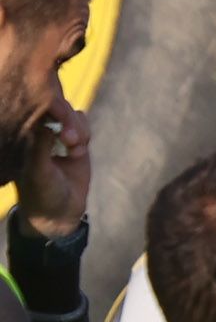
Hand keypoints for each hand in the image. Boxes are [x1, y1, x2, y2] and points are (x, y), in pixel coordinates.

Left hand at [13, 88, 86, 237]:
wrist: (60, 212)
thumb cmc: (42, 193)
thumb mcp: (38, 172)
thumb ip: (41, 147)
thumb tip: (47, 123)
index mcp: (24, 136)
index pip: (37, 109)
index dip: (51, 110)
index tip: (59, 123)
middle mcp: (40, 132)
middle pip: (58, 108)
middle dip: (68, 122)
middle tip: (71, 141)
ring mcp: (58, 136)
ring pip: (73, 115)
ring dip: (79, 129)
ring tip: (76, 150)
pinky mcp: (76, 142)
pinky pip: (83, 125)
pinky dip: (86, 133)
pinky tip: (79, 151)